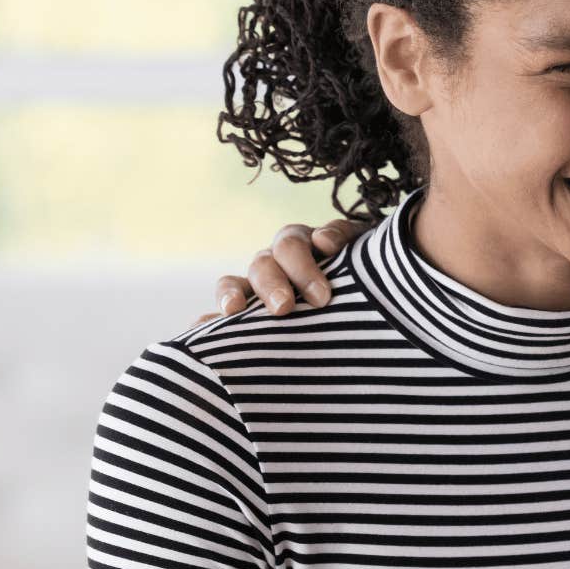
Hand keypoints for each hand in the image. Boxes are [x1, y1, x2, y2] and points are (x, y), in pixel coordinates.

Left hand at [197, 218, 369, 321]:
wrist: (372, 313)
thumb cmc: (318, 334)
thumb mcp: (280, 340)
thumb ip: (242, 336)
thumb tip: (197, 333)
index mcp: (258, 290)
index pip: (232, 285)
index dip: (230, 295)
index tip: (233, 312)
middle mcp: (278, 265)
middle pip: (261, 264)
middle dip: (270, 286)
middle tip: (284, 309)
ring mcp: (310, 248)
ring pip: (289, 244)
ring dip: (301, 268)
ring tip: (320, 296)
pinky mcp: (345, 238)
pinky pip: (333, 229)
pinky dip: (330, 235)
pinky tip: (331, 248)